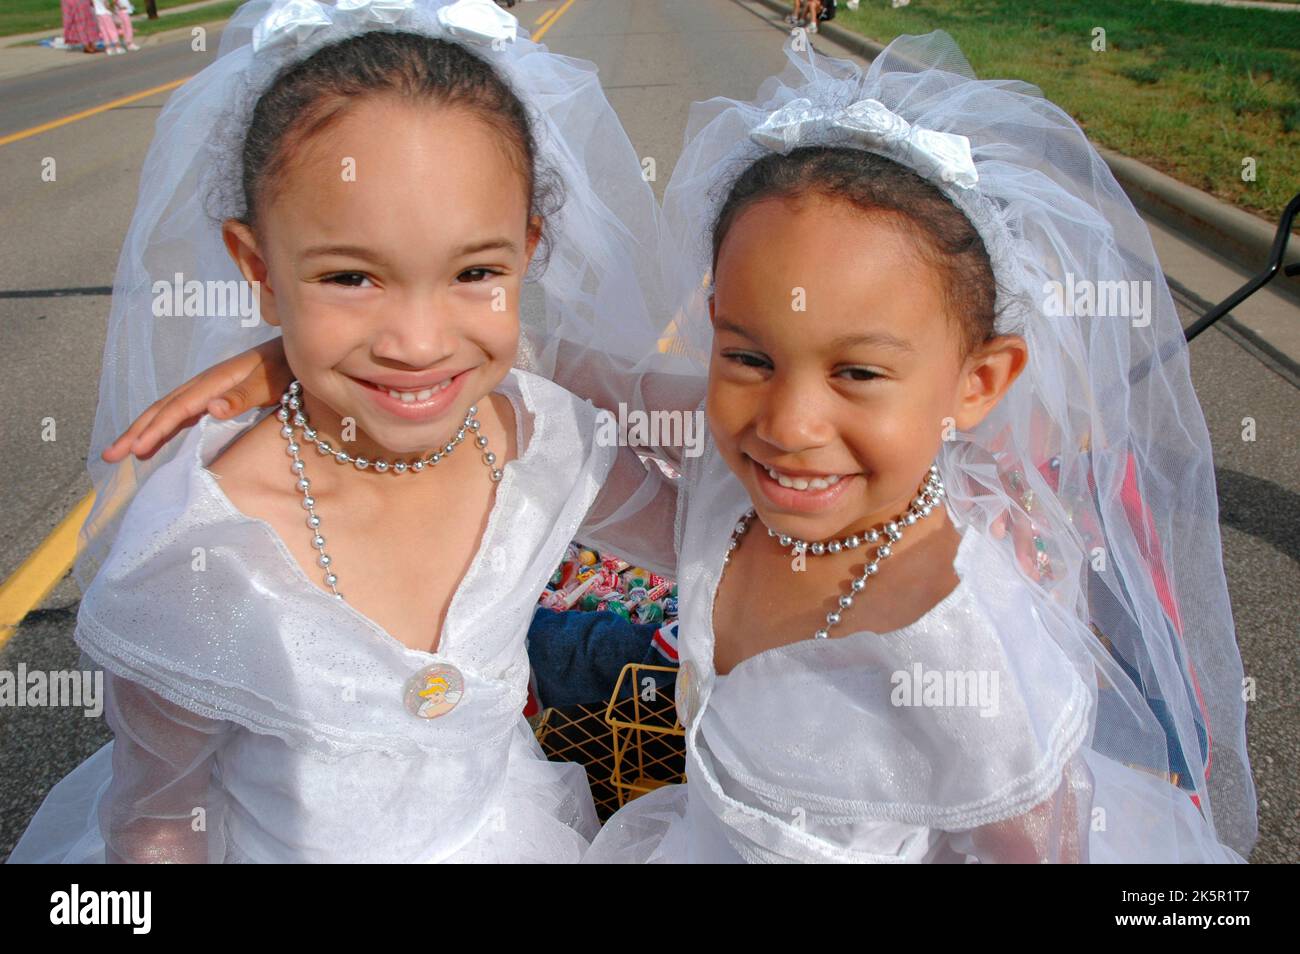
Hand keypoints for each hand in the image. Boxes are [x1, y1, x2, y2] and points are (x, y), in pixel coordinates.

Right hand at [101, 337, 290, 462]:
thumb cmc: (285, 367)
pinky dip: (162, 425)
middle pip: (161, 409)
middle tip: (109, 456)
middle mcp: (203, 384)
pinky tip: (155, 438)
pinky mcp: (213, 394)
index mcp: (213, 382)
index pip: (176, 409)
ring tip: (122, 451)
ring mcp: (206, 388)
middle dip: (135, 432)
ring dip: (143, 430)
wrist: (296, 350)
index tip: (134, 451)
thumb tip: (210, 409)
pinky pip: (179, 411)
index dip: (155, 430)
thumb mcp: (269, 382)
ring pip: (166, 410)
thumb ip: (242, 396)